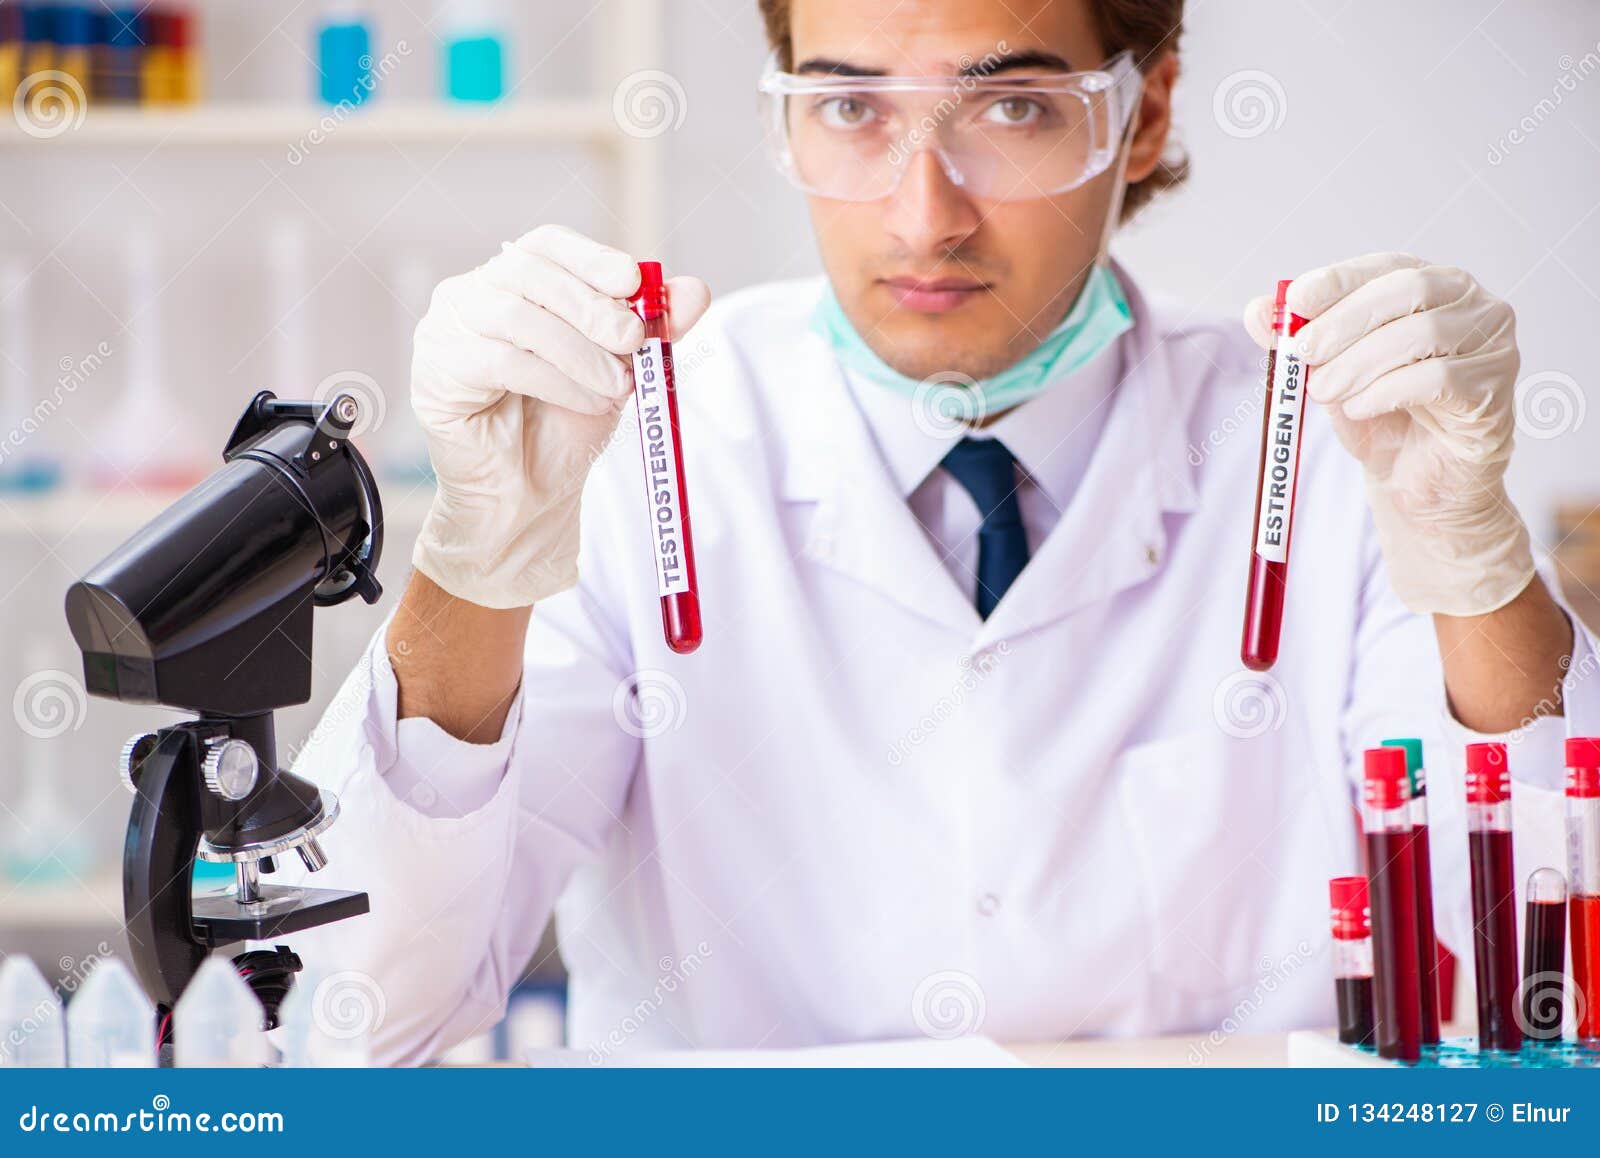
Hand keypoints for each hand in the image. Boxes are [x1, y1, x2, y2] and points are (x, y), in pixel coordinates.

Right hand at [411, 225, 709, 608]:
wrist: (530, 495)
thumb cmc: (566, 423)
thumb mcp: (622, 368)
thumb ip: (654, 330)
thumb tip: (695, 291)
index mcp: (515, 282)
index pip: (547, 244)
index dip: (591, 256)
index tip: (634, 279)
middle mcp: (472, 295)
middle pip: (530, 274)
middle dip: (592, 307)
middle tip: (634, 342)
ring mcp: (444, 329)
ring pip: (516, 318)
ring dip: (579, 352)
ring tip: (617, 387)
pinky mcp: (435, 372)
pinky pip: (500, 361)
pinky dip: (556, 381)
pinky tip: (588, 403)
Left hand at [1244, 252, 1533, 616]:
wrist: (1414, 482)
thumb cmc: (1378, 417)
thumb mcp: (1327, 374)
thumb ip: (1295, 341)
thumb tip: (1256, 309)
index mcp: (1431, 288)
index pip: (1386, 266)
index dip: (1340, 280)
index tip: (1296, 301)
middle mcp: (1471, 305)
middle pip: (1408, 290)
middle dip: (1345, 322)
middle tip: (1303, 355)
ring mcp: (1493, 345)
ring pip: (1423, 333)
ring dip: (1360, 363)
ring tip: (1326, 392)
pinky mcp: (1495, 390)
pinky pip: (1440, 377)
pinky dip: (1386, 391)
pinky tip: (1359, 408)